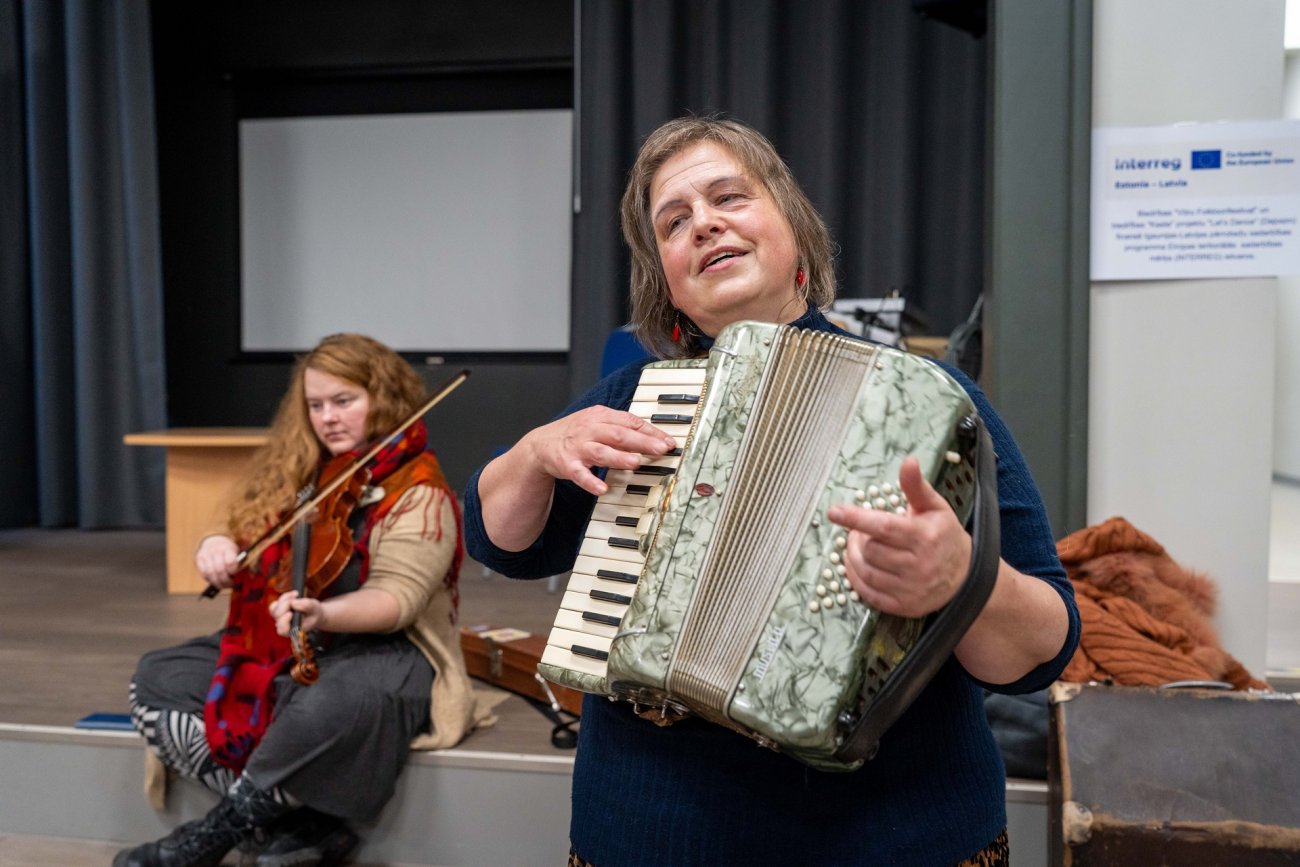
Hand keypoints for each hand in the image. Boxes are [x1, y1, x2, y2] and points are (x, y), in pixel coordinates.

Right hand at [195, 535, 240, 590]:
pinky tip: (215, 581)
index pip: (230, 562)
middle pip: (219, 569)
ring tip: (222, 585)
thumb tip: (242, 578)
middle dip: (225, 580)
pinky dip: (209, 579)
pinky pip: (203, 573)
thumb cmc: (228, 550)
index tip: (236, 576)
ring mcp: (206, 555)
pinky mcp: (199, 559)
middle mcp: (215, 550)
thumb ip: (239, 563)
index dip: (233, 571)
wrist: (214, 540)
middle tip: (230, 585)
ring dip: (217, 582)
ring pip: (210, 573)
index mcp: (227, 548)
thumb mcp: (236, 552)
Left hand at [269, 590, 323, 636]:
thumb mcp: (315, 608)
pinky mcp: (277, 611)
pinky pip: (275, 604)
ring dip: (285, 599)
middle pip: (277, 616)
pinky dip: (284, 597)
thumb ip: (306, 606)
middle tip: (296, 597)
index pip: (283, 630)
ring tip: (296, 594)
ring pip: (274, 608)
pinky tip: (293, 595)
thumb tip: (293, 603)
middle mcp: (283, 626)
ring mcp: (278, 619)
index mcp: (293, 631)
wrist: (312, 612)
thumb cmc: (313, 613)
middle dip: (286, 604)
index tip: (290, 613)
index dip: (284, 622)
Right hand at [522, 405, 677, 495]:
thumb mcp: (598, 423)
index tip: (668, 442)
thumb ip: (623, 428)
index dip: (650, 431)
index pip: (629, 421)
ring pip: (601, 452)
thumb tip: (653, 438)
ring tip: (635, 463)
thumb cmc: (576, 433)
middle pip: (618, 434)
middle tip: (660, 450)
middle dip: (641, 442)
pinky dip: (590, 481)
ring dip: (618, 458)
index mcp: (600, 416)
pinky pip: (579, 474)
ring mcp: (578, 448)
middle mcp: (589, 430)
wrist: (541, 444)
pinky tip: (602, 489)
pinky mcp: (567, 465)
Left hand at [826, 457, 971, 617]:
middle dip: (859, 538)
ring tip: (859, 545)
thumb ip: (916, 486)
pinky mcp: (904, 606)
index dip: (856, 518)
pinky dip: (856, 578)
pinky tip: (858, 566)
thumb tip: (908, 461)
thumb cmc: (945, 536)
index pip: (884, 527)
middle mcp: (918, 565)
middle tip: (861, 531)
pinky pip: (868, 593)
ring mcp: (911, 589)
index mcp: (924, 537)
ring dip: (853, 557)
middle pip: (871, 550)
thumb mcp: (935, 508)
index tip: (834, 512)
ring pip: (866, 571)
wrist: (967, 578)